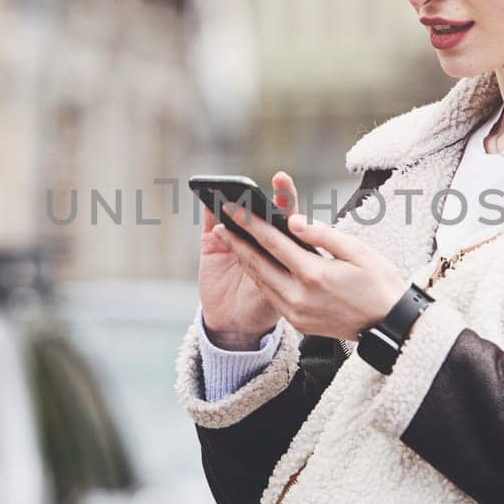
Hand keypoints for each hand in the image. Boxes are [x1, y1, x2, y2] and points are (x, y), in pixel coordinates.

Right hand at [198, 171, 300, 348]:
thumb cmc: (266, 306)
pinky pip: (210, 223)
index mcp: (279, 244)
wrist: (238, 326)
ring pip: (233, 212)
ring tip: (232, 188)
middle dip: (258, 192)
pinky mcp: (212, 244)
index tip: (283, 180)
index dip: (285, 196)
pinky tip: (210, 200)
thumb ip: (285, 263)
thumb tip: (293, 236)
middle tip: (265, 178)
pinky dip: (209, 210)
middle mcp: (257, 236)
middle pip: (259, 209)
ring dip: (232, 198)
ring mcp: (235, 238)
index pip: (285, 216)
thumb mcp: (283, 287)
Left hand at [212, 176, 408, 341]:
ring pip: (261, 281)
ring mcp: (296, 312)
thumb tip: (293, 219)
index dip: (250, 223)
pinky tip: (253, 264)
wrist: (388, 326)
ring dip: (244, 259)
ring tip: (230, 239)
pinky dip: (259, 277)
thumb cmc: (379, 283)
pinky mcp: (297, 323)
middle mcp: (299, 296)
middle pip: (258, 263)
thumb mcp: (357, 251)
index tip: (234, 208)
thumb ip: (322, 234)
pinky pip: (271, 296)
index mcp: (313, 274)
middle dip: (237, 240)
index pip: (273, 242)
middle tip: (221, 220)